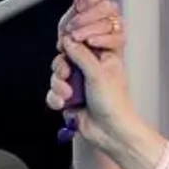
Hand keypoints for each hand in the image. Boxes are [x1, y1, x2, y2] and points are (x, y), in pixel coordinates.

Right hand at [48, 0, 139, 142]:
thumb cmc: (115, 105)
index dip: (75, 36)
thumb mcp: (98, 74)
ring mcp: (79, 80)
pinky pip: (54, 90)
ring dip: (59, 84)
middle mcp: (90, 66)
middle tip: (66, 72)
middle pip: (66, 53)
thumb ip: (81, 54)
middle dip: (62, 65)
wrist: (110, 133)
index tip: (68, 39)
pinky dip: (56, 97)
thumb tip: (69, 40)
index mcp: (104, 55)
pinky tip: (65, 103)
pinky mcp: (70, 95)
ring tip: (68, 93)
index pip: (86, 36)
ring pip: (57, 72)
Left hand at [58, 0, 125, 56]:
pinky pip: (118, 39)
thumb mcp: (67, 27)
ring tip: (76, 37)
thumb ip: (74, 10)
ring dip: (90, 29)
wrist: (72, 70)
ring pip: (110, 22)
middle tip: (72, 26)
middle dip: (88, 15)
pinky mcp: (119, 46)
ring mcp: (115, 29)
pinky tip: (90, 41)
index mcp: (95, 6)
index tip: (79, 6)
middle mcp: (108, 15)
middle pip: (107, 6)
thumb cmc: (71, 48)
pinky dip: (102, 39)